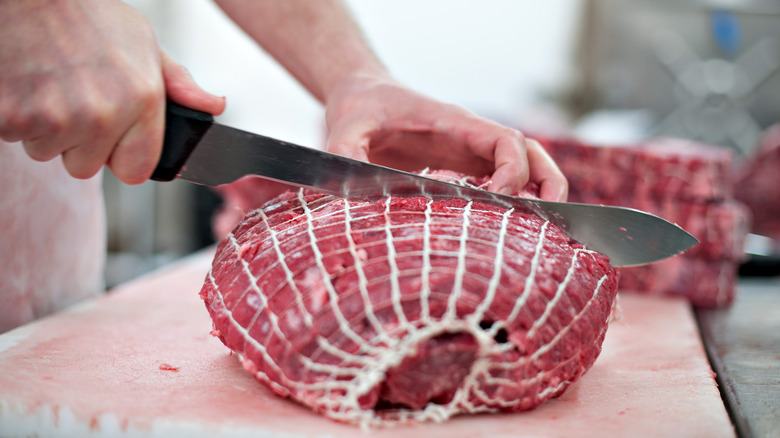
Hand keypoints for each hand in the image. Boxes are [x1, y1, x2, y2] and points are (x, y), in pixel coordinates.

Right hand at [0, 0, 224, 183]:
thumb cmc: (88, 15)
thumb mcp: (144, 43)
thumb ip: (179, 84)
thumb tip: (214, 107)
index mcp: (140, 100)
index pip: (135, 171)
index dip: (122, 157)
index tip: (113, 139)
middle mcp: (101, 113)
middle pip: (85, 166)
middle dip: (79, 141)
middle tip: (74, 98)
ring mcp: (54, 117)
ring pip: (48, 152)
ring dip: (46, 128)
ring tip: (49, 86)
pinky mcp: (11, 116)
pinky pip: (14, 137)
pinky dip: (14, 116)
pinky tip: (26, 85)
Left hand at [324, 74, 567, 201]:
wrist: (362, 96)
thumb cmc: (360, 107)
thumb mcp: (345, 126)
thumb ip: (345, 152)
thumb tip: (347, 192)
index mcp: (452, 122)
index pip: (502, 139)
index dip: (511, 170)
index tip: (499, 200)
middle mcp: (469, 135)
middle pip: (528, 150)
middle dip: (544, 181)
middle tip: (544, 217)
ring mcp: (470, 149)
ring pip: (525, 162)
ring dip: (542, 187)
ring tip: (548, 221)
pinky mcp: (463, 163)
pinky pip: (503, 176)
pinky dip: (519, 196)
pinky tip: (513, 225)